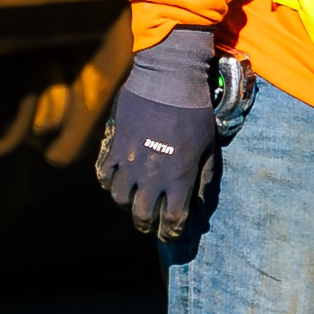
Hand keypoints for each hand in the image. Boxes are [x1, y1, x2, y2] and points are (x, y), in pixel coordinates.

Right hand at [96, 29, 219, 239]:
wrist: (168, 79)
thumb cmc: (195, 112)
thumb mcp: (209, 146)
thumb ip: (204, 177)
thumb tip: (198, 201)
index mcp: (179, 179)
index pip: (173, 220)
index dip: (171, 233)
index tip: (171, 234)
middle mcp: (151, 176)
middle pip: (142, 215)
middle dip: (147, 224)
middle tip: (149, 224)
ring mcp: (129, 162)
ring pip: (119, 198)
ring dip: (127, 204)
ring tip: (133, 202)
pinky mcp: (113, 146)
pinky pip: (103, 174)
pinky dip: (108, 182)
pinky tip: (116, 181)